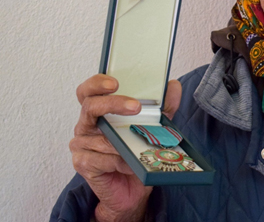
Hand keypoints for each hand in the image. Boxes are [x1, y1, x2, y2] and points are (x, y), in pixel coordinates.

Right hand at [70, 75, 181, 221]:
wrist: (133, 189)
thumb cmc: (136, 153)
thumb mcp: (153, 126)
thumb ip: (162, 106)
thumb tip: (173, 85)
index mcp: (99, 111)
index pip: (88, 91)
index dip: (97, 83)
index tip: (115, 82)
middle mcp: (86, 125)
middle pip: (90, 107)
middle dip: (114, 104)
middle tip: (136, 106)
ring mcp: (81, 145)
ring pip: (102, 137)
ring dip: (124, 142)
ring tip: (139, 147)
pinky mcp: (83, 164)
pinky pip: (101, 159)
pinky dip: (119, 161)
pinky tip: (129, 165)